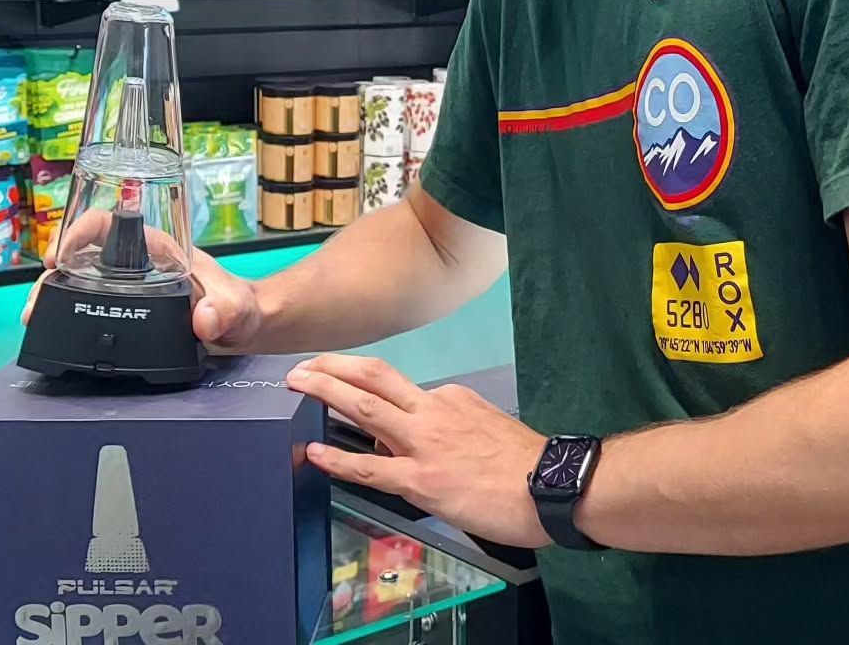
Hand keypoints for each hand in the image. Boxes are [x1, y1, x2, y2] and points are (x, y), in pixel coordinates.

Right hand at [20, 208, 262, 353]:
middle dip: (53, 271)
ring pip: (79, 280)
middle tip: (36, 298)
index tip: (59, 255)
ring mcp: (128, 287)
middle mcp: (137, 262)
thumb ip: (226, 312)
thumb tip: (203, 317)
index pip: (110, 222)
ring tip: (34, 316)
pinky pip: (87, 304)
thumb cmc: (241, 308)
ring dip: (52, 293)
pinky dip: (65, 312)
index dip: (78, 231)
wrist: (241, 330)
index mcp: (158, 247)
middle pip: (83, 253)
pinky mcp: (124, 311)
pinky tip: (52, 329)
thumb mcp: (237, 309)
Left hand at [286, 354, 550, 548]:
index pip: (401, 390)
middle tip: (303, 364)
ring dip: (326, 391)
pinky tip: (314, 454)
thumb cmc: (526, 464)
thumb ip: (451, 426)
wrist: (551, 485)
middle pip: (374, 377)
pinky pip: (369, 467)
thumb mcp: (486, 426)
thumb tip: (420, 441)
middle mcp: (433, 410)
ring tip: (297, 384)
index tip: (349, 394)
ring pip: (364, 408)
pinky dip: (337, 459)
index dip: (370, 392)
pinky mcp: (421, 479)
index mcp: (450, 398)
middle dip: (334, 366)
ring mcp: (424, 443)